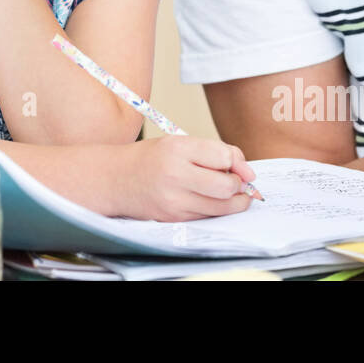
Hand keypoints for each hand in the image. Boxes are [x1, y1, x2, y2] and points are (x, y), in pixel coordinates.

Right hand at [112, 136, 256, 221]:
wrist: (115, 179)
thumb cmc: (151, 158)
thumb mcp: (179, 143)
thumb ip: (214, 151)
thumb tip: (248, 173)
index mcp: (177, 149)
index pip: (223, 156)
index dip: (238, 163)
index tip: (239, 166)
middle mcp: (175, 175)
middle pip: (226, 186)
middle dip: (239, 185)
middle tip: (236, 181)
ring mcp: (174, 201)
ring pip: (222, 207)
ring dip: (234, 201)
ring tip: (230, 193)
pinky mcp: (174, 219)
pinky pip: (208, 217)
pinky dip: (216, 210)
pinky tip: (209, 200)